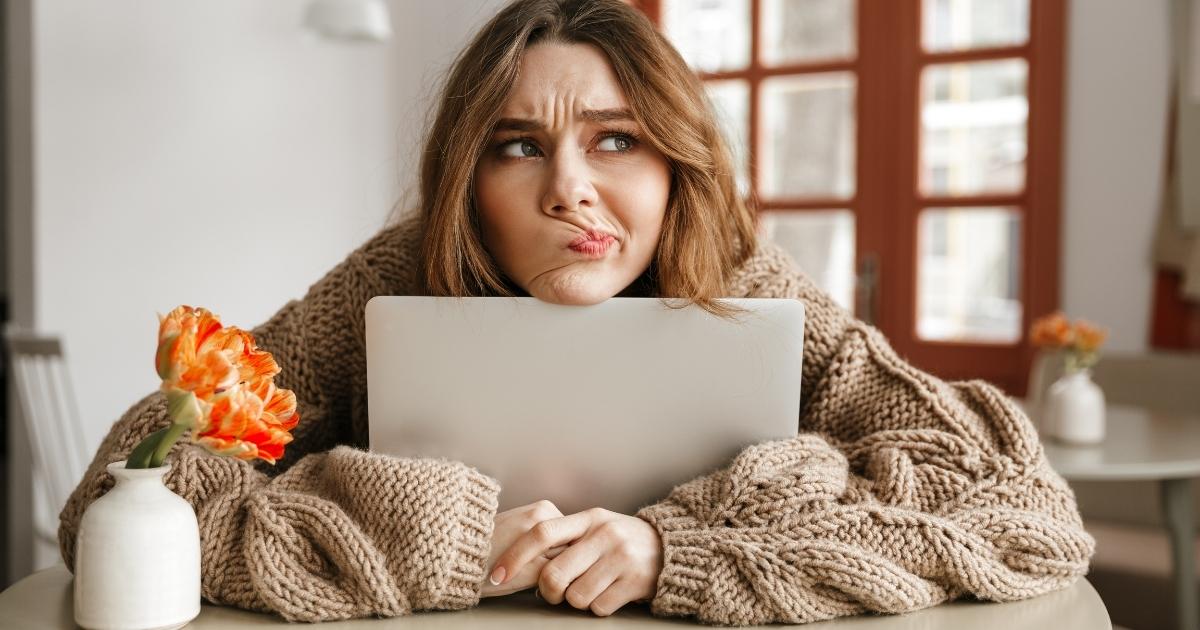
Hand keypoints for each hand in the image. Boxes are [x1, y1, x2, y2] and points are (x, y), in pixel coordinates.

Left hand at [489, 507, 663, 616]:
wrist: (669, 548)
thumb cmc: (619, 540)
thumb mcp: (595, 527)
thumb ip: (565, 537)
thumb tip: (521, 559)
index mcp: (588, 518)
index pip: (542, 533)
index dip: (515, 556)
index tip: (496, 575)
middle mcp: (603, 535)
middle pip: (554, 574)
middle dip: (548, 591)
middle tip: (555, 592)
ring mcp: (620, 558)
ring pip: (575, 596)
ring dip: (576, 600)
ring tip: (590, 587)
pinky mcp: (634, 582)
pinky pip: (598, 608)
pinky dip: (598, 607)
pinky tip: (609, 593)